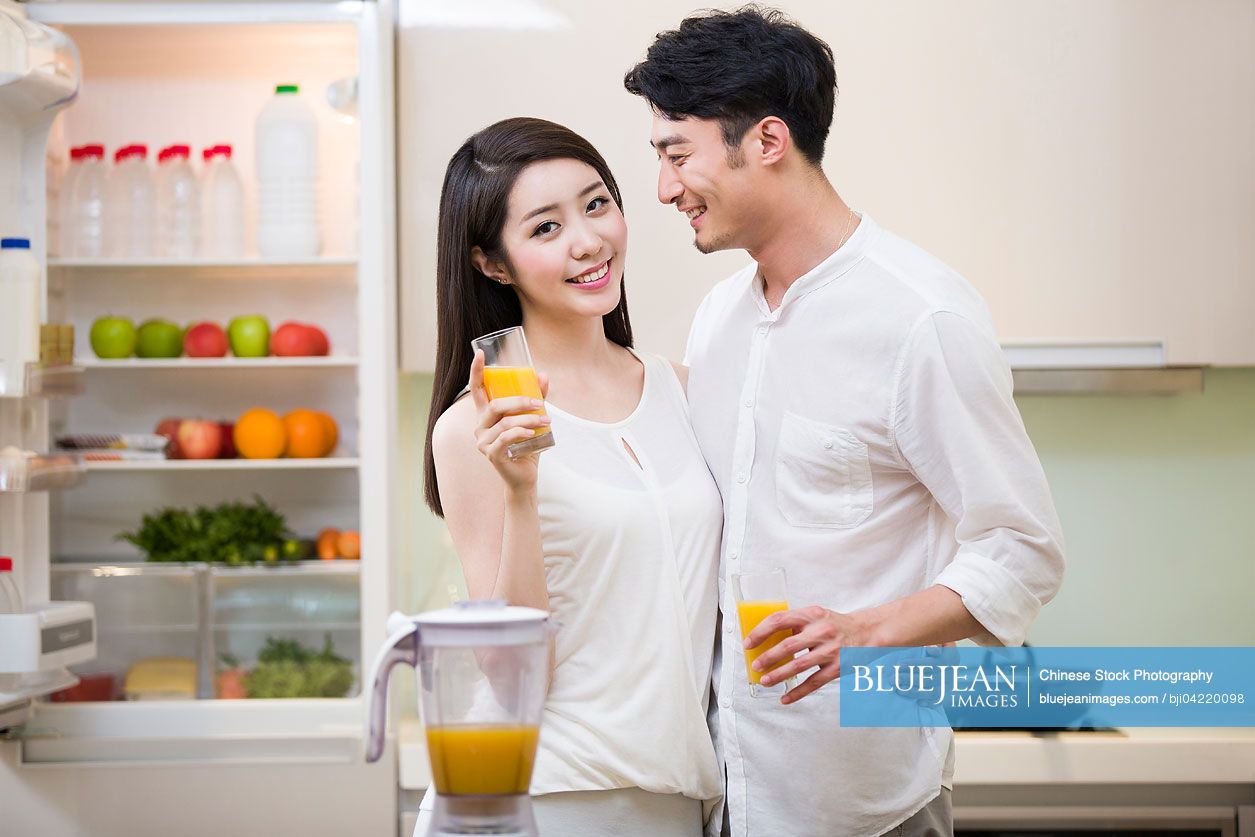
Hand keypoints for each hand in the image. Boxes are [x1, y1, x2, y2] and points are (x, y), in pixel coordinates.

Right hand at [469, 349, 550, 491]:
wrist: (525, 477)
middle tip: (539, 403)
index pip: (476, 389)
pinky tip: (531, 433)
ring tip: (546, 421)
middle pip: (495, 405)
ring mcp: (483, 442)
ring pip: (504, 423)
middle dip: (519, 401)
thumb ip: (536, 398)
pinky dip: (519, 433)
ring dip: (528, 419)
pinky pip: (505, 439)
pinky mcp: (491, 455)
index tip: (480, 354)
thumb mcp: (532, 419)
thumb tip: (543, 375)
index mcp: (486, 415)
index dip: (476, 371)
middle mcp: (480, 427)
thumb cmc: (526, 446)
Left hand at [743, 605, 871, 704]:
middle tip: (755, 665)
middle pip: (788, 645)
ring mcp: (830, 650)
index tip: (749, 642)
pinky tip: (786, 698)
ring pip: (799, 665)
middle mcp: (821, 631)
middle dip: (768, 657)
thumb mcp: (816, 615)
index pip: (780, 620)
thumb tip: (766, 638)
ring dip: (779, 675)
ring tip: (765, 680)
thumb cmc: (836, 624)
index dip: (761, 631)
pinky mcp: (837, 668)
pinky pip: (814, 683)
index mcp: (812, 614)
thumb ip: (795, 623)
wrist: (868, 632)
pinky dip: (798, 692)